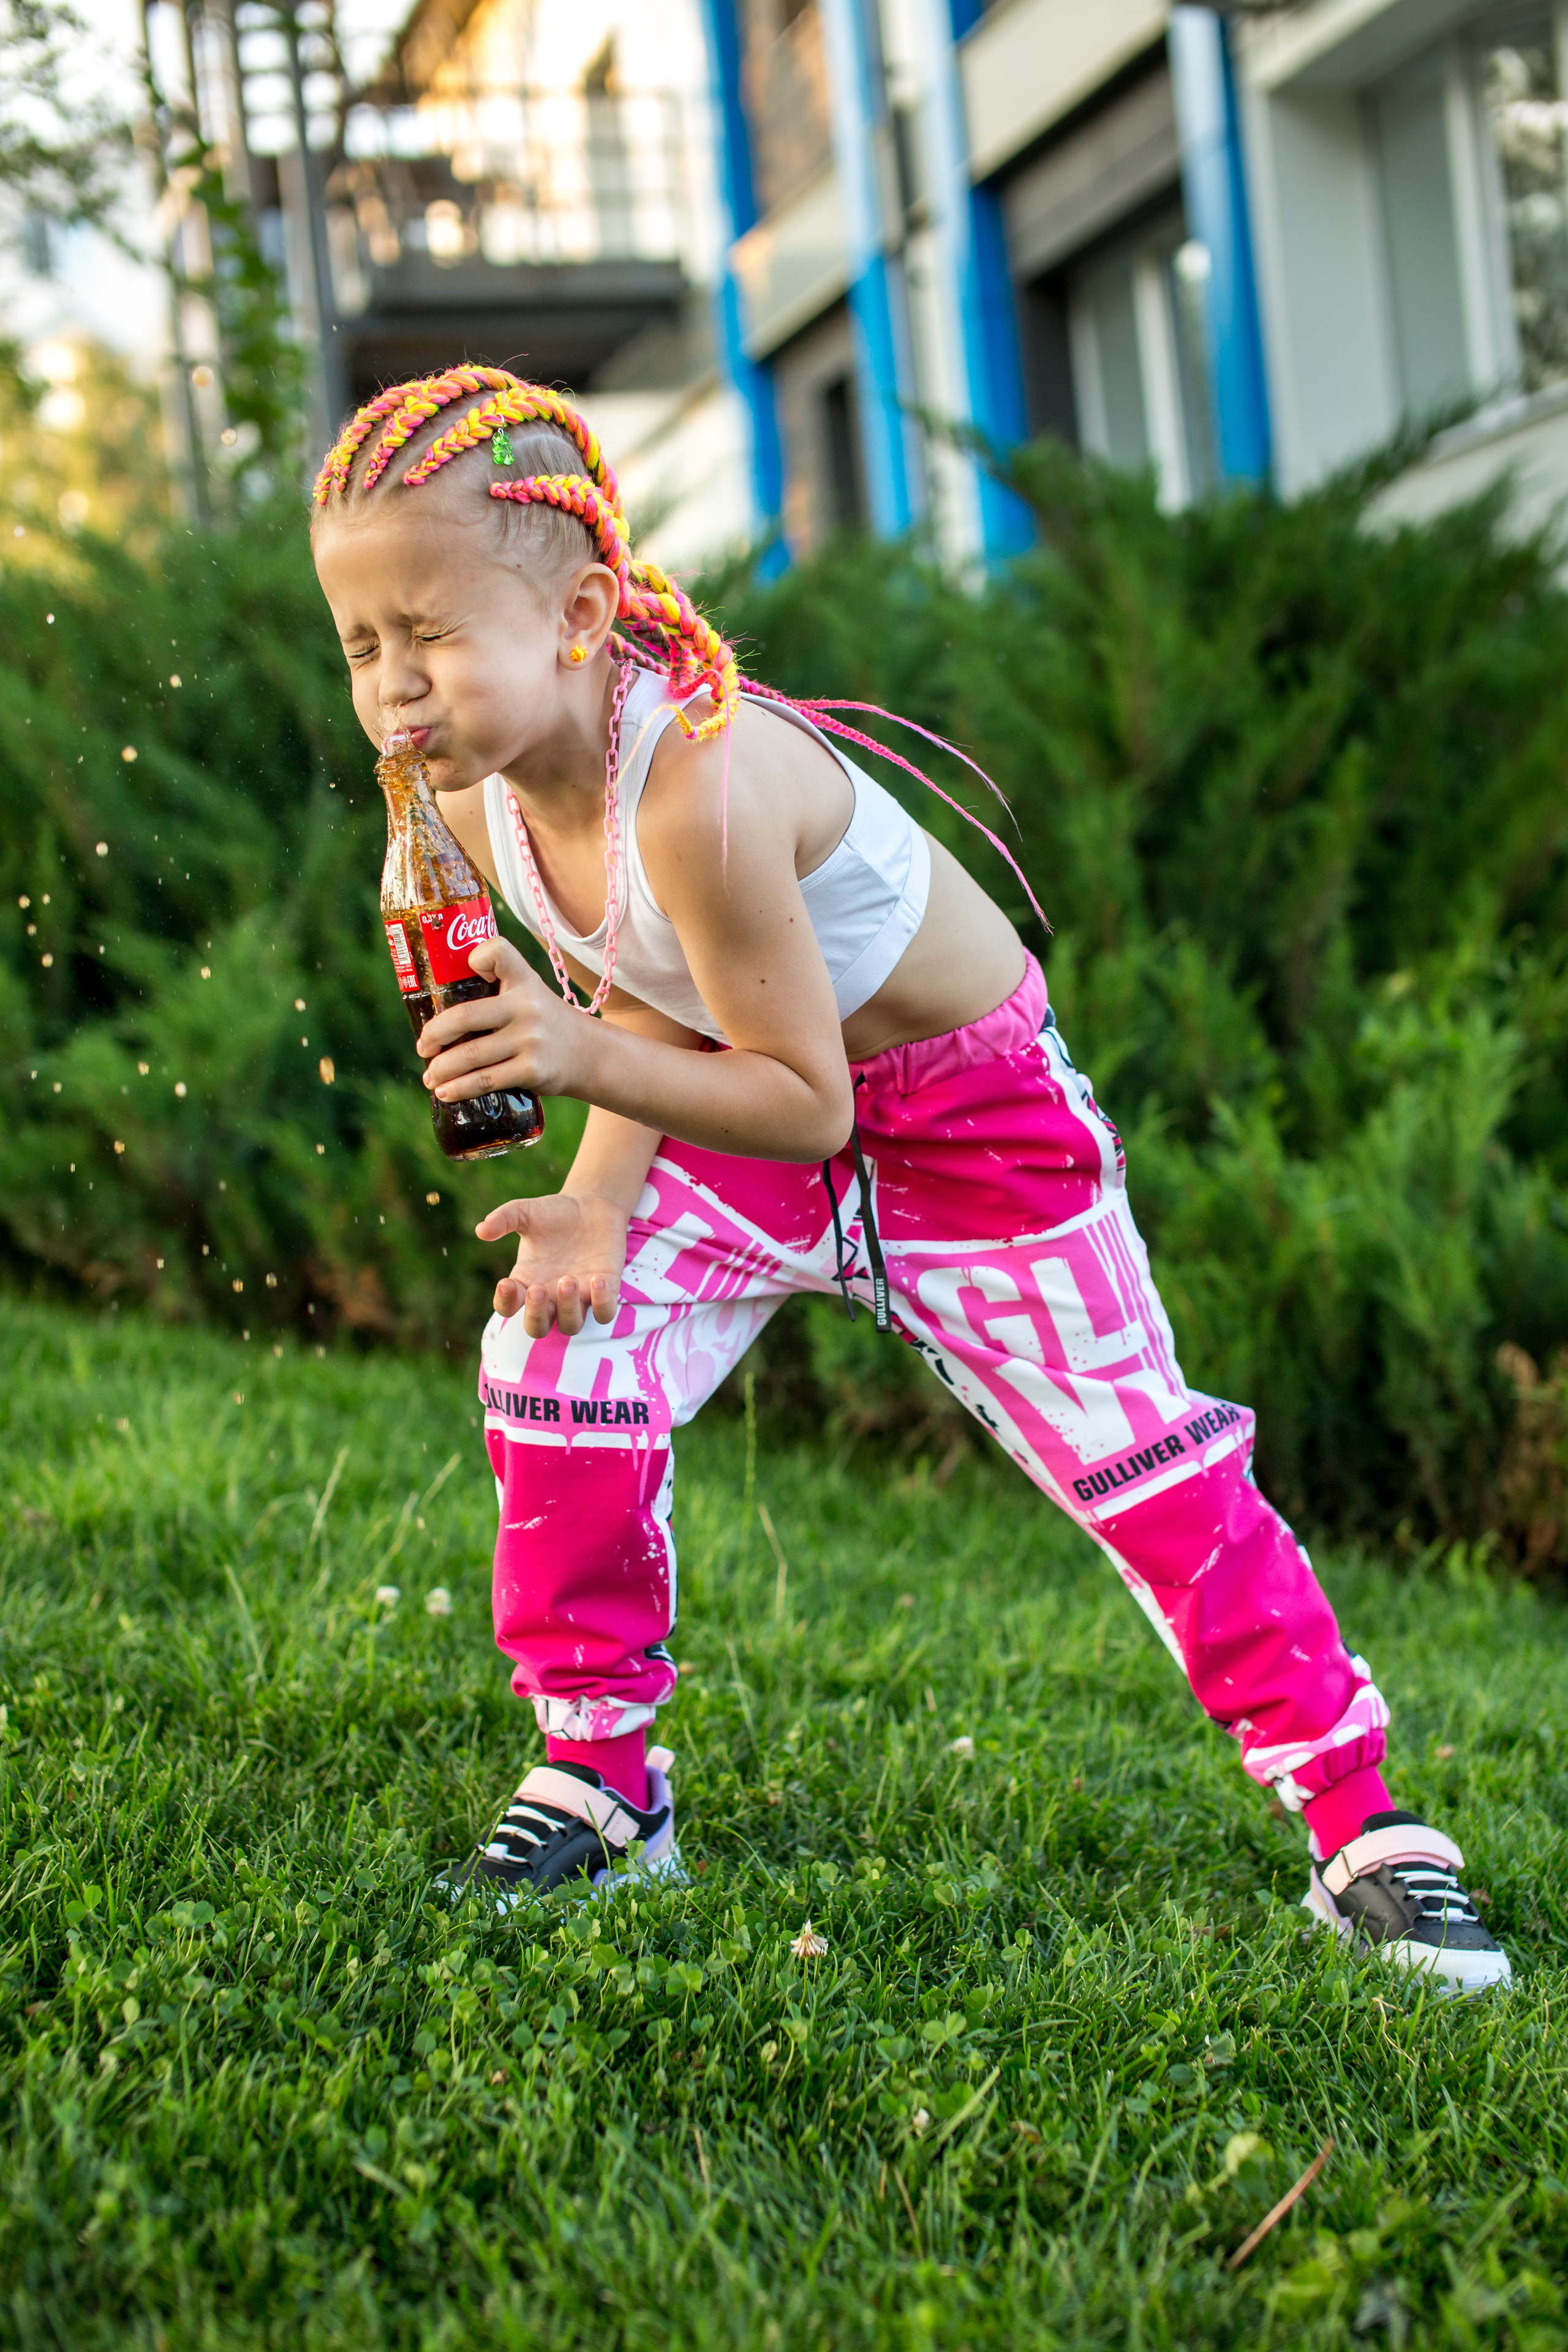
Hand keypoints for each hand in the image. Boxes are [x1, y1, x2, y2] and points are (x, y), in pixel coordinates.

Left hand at [417, 937, 586, 1102]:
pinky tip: (445, 1093)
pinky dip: (460, 1089)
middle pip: (465, 1016)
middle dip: (435, 1035)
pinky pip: (486, 1080)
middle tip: (422, 1047)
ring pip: (470, 1055)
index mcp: (523, 980)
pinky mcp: (533, 1070)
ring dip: (441, 1069)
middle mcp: (527, 1006)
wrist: (588, 1054)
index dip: (475, 957)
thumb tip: (439, 1013)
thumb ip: (496, 986)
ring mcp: (530, 1039)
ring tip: (430, 1077)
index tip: (463, 973)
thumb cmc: (544, 1021)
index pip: (497, 952)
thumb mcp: (529, 992)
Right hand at [475, 1190, 629, 1335]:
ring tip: (567, 1279)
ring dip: (567, 1309)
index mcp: (526, 1281)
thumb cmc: (554, 1212)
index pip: (508, 1307)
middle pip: (538, 1328)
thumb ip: (503, 1219)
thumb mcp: (525, 1211)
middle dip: (536, 1315)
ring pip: (571, 1325)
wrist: (592, 1205)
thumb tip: (480, 1231)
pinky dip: (601, 1303)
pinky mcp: (605, 1289)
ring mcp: (578, 1296)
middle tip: (537, 1289)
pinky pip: (604, 1312)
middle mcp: (550, 1296)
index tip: (506, 1282)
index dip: (504, 1302)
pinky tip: (597, 1279)